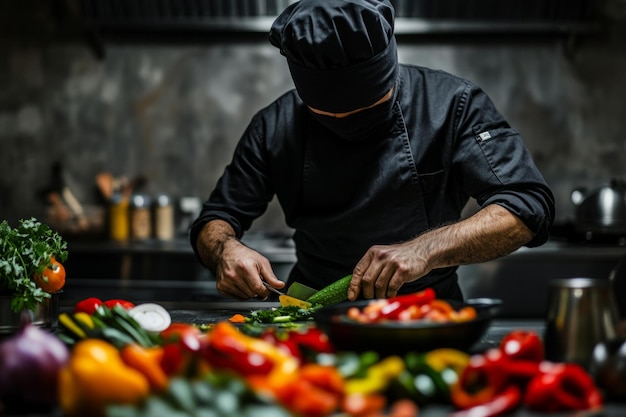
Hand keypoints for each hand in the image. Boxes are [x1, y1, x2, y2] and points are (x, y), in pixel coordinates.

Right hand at [215, 238, 284, 299]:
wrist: (227, 252)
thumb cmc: (245, 256)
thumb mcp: (261, 262)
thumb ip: (271, 276)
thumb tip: (280, 285)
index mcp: (245, 267)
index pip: (258, 288)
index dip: (265, 291)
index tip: (266, 290)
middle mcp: (233, 275)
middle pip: (252, 294)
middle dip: (257, 291)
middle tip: (256, 282)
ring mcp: (226, 282)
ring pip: (244, 297)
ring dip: (249, 292)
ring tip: (247, 281)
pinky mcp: (221, 287)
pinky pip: (236, 297)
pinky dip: (241, 293)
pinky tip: (240, 283)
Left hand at [348, 204, 534, 299]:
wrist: (423, 252)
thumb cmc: (402, 258)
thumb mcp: (384, 258)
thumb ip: (372, 269)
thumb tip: (357, 287)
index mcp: (373, 253)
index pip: (358, 271)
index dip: (353, 286)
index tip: (351, 296)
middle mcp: (381, 256)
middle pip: (367, 281)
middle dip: (367, 293)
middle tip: (370, 298)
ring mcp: (392, 263)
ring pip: (379, 286)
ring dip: (380, 295)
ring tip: (384, 296)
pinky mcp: (403, 270)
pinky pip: (392, 288)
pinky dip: (390, 294)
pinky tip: (393, 294)